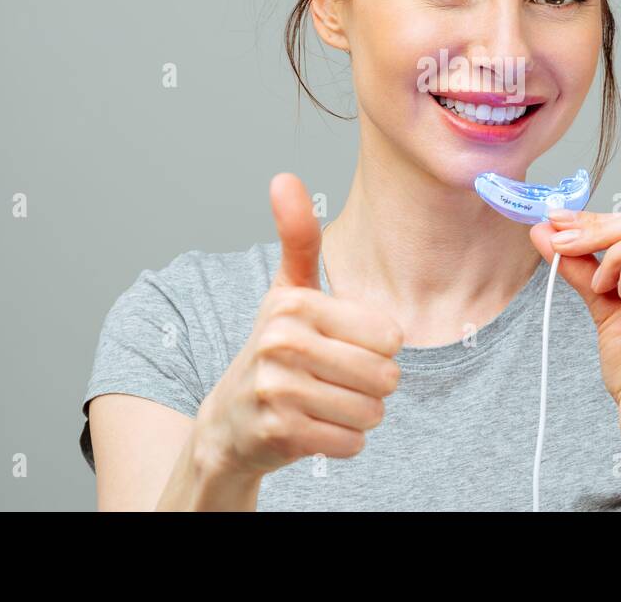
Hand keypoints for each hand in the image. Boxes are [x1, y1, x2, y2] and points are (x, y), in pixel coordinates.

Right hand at [195, 173, 403, 479]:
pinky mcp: (281, 433)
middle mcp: (283, 342)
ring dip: (358, 415)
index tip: (341, 347)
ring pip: (371, 411)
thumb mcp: (287, 290)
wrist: (230, 423)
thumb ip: (297, 237)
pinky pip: (352, 442)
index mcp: (294, 303)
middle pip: (385, 375)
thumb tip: (283, 177)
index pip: (390, 336)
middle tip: (336, 380)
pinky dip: (343, 442)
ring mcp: (279, 389)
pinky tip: (315, 427)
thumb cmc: (275, 349)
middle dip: (371, 386)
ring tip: (324, 403)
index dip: (376, 349)